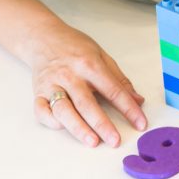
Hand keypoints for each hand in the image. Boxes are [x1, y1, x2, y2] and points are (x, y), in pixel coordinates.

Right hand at [30, 26, 146, 147]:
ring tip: (92, 142)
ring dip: (78, 128)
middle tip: (115, 140)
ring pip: (64, 110)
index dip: (129, 109)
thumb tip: (138, 101)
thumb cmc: (74, 47)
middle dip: (103, 124)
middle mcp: (70, 75)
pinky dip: (53, 122)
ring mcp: (52, 85)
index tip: (140, 123)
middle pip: (87, 104)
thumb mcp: (102, 56)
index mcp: (89, 64)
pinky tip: (65, 128)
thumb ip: (119, 80)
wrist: (43, 37)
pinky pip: (42, 111)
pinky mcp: (38, 93)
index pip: (113, 90)